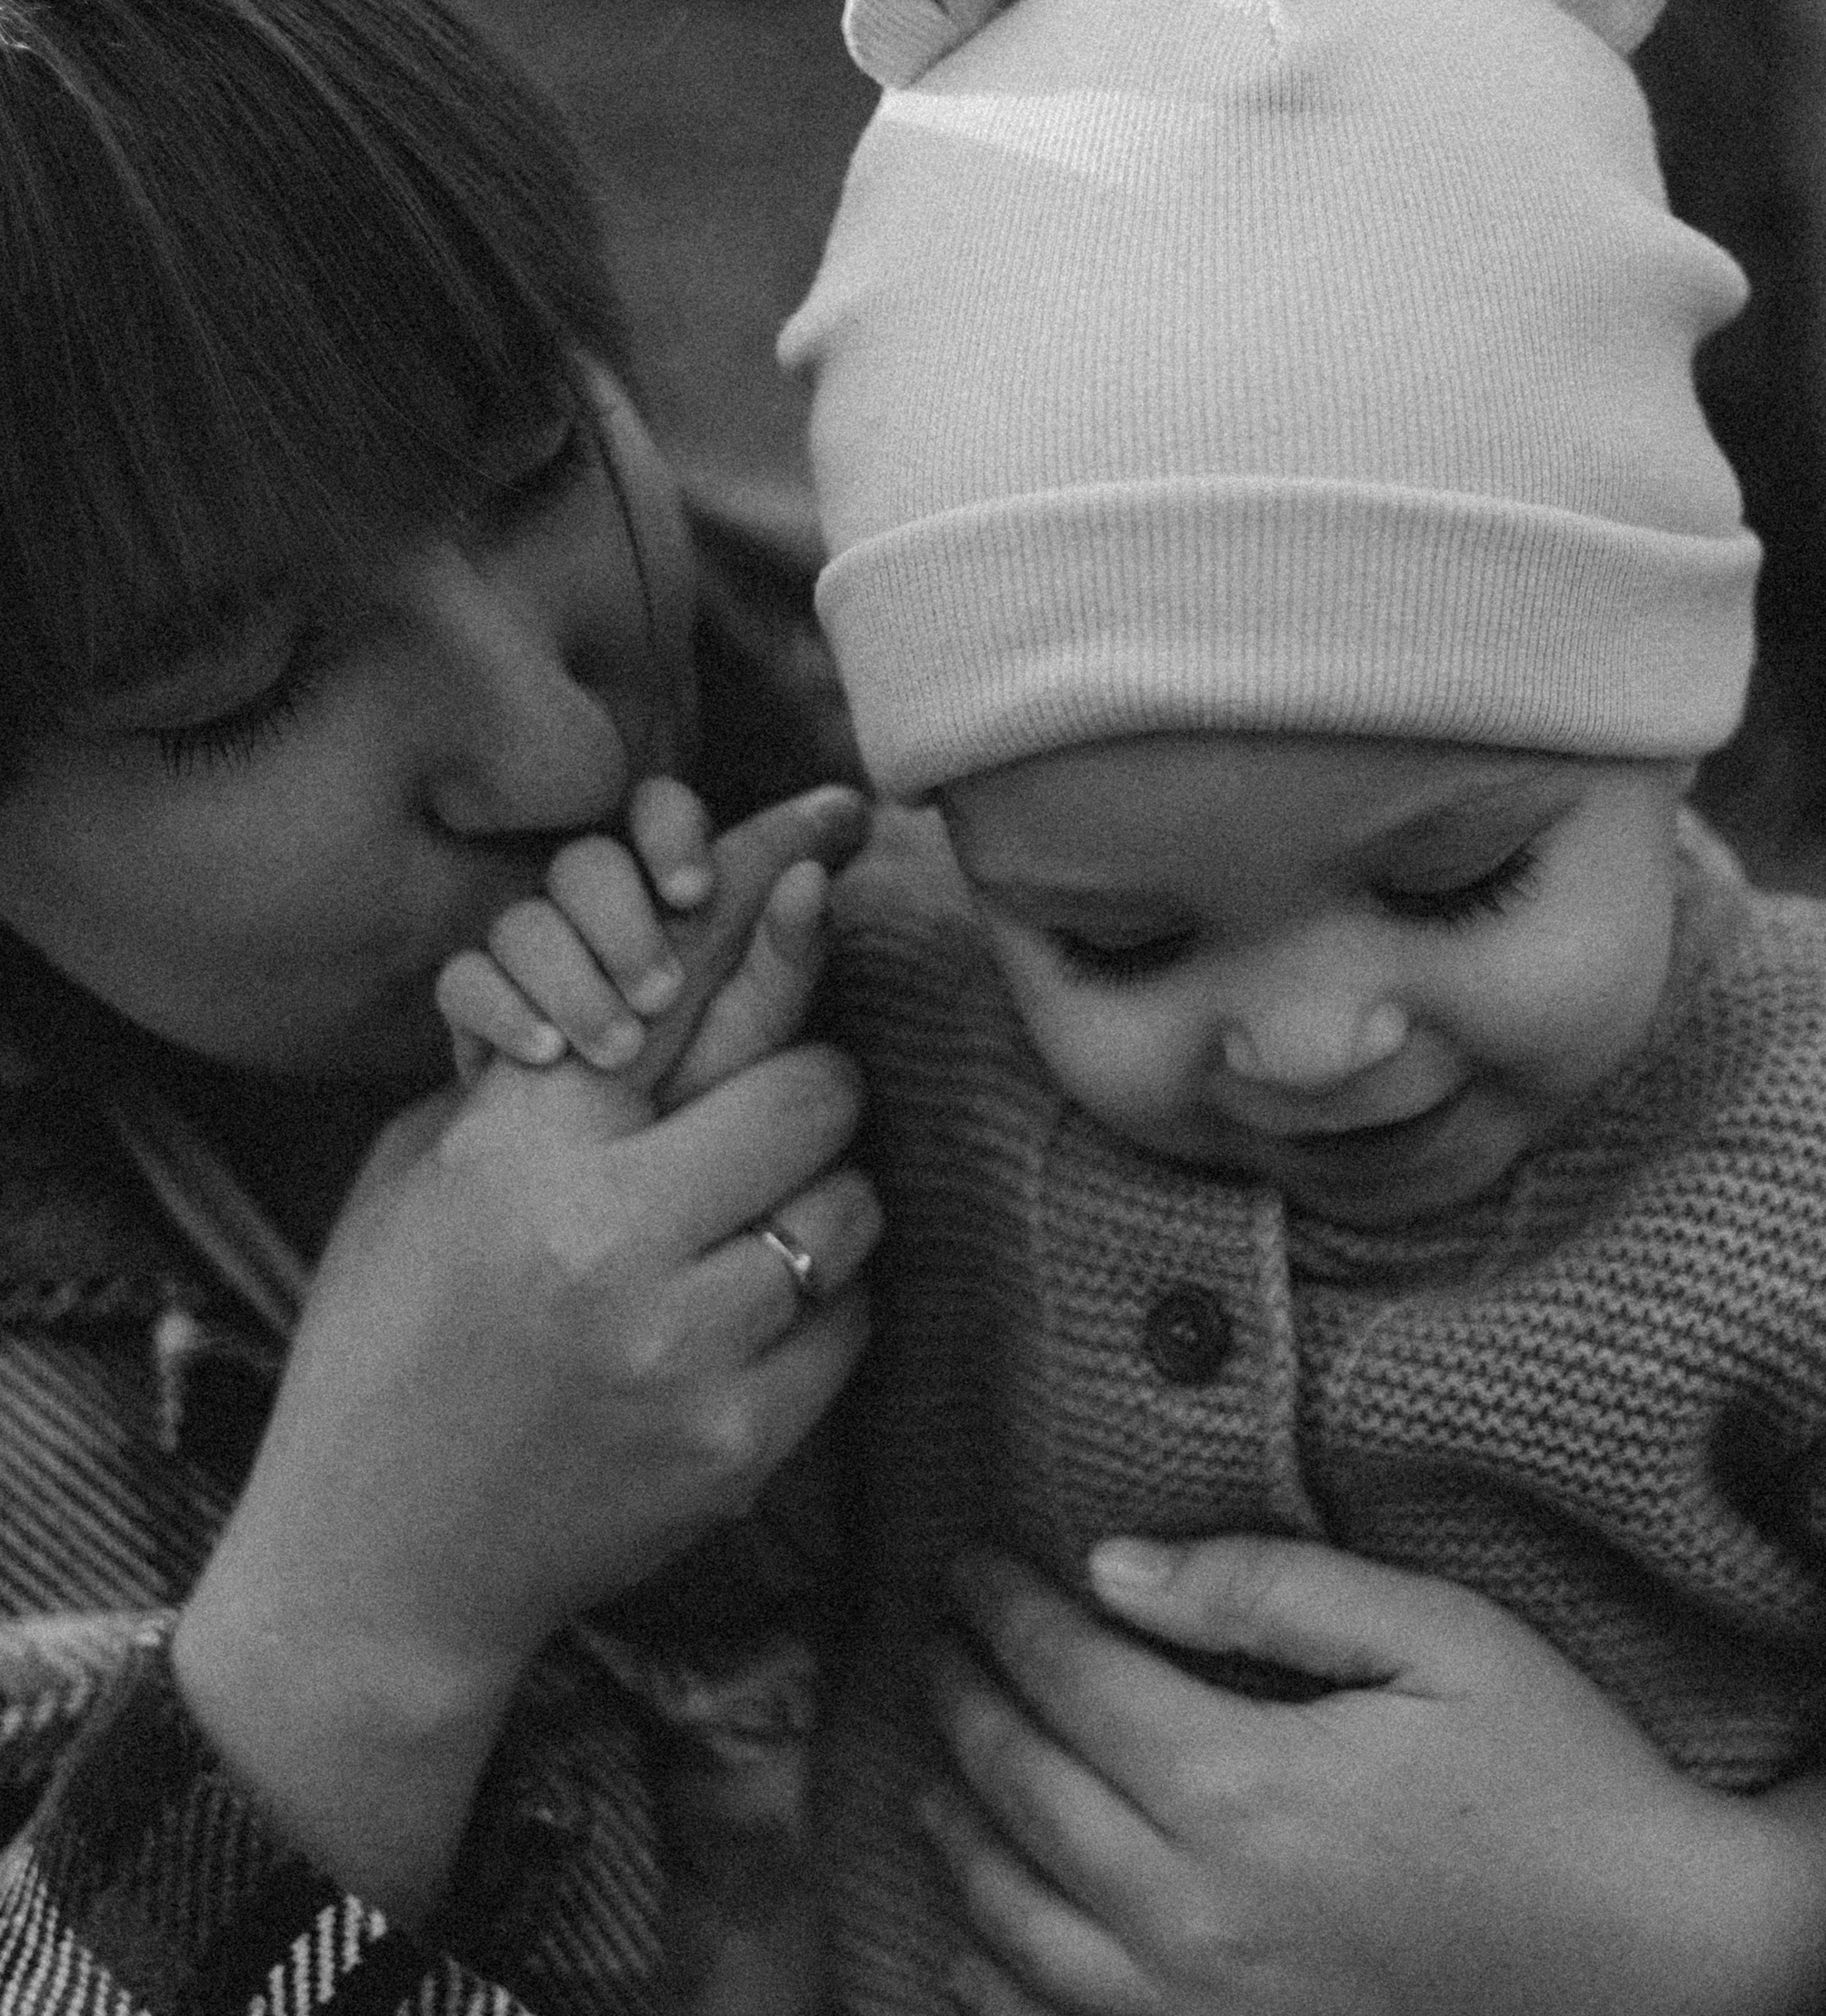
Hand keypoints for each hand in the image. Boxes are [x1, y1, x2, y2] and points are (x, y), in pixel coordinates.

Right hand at [174, 790, 879, 1920]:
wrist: (381, 1570)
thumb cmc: (390, 1348)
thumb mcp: (421, 1181)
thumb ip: (535, 1080)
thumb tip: (664, 975)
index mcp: (519, 1152)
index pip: (686, 994)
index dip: (772, 913)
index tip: (829, 847)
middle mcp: (610, 1238)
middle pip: (816, 1088)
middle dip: (811, 1087)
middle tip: (775, 1120)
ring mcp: (685, 1347)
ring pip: (853, 1204)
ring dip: (823, 1201)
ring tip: (750, 1232)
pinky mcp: (741, 1442)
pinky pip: (853, 1321)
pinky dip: (820, 1309)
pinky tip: (746, 1327)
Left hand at [924, 1539, 1825, 2015]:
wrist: (1664, 1968)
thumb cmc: (1557, 1777)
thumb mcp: (1437, 1639)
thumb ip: (1268, 1591)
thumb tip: (1110, 1565)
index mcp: (1247, 1785)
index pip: (1071, 1676)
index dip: (1004, 1611)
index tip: (967, 1561)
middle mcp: (1200, 1910)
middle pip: (1024, 1788)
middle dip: (963, 1699)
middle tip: (936, 1640)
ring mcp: (1205, 2009)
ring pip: (1017, 1915)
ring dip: (958, 1827)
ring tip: (933, 1764)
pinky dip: (994, 1970)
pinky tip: (974, 1930)